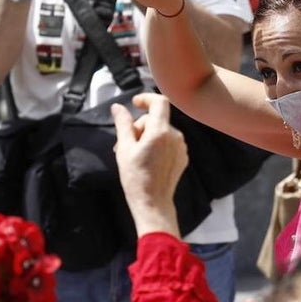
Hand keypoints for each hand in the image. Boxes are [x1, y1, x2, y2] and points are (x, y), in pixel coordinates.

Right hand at [111, 92, 187, 236]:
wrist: (153, 203)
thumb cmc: (136, 178)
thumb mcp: (124, 148)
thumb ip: (123, 124)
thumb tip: (117, 107)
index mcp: (160, 132)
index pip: (159, 102)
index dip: (146, 98)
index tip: (135, 104)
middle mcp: (175, 136)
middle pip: (156, 119)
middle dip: (140, 126)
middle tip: (125, 143)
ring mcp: (181, 147)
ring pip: (162, 131)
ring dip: (148, 137)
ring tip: (135, 154)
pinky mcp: (183, 157)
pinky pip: (169, 143)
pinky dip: (158, 145)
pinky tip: (148, 160)